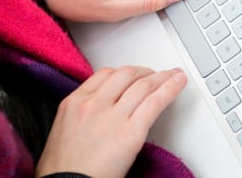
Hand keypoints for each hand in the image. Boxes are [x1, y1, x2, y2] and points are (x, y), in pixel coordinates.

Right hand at [36, 66, 186, 177]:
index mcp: (73, 103)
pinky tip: (178, 83)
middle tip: (155, 75)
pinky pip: (155, 102)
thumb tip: (102, 113)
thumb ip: (83, 115)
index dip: (125, 73)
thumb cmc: (63, 171)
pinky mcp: (130, 132)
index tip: (133, 75)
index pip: (105, 75)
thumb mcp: (63, 131)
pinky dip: (170, 89)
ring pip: (143, 85)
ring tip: (174, 75)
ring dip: (163, 77)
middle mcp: (93, 104)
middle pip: (126, 75)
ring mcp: (112, 117)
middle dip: (145, 72)